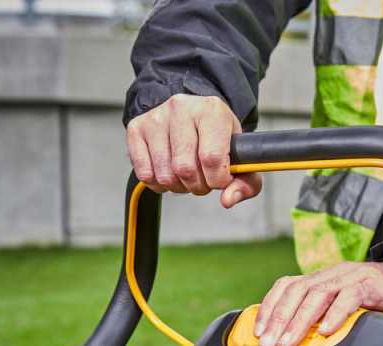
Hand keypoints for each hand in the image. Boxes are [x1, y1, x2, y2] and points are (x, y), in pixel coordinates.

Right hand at [126, 94, 261, 207]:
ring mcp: (156, 117)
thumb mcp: (240, 157)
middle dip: (197, 186)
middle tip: (203, 180)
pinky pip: (145, 173)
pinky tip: (169, 173)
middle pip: (185, 168)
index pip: (211, 158)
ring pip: (164, 174)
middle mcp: (182, 108)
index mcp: (212, 111)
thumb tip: (227, 200)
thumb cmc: (217, 138)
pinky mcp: (137, 128)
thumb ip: (245, 183)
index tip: (220, 179)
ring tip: (187, 176)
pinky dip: (159, 184)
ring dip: (178, 187)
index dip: (217, 180)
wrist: (194, 115)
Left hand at [254, 262, 382, 345]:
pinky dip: (336, 314)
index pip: (287, 286)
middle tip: (269, 343)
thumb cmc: (379, 303)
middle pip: (297, 290)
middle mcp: (333, 274)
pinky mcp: (373, 284)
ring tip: (289, 342)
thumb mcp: (345, 311)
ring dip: (300, 320)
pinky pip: (350, 296)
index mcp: (323, 279)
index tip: (258, 332)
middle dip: (279, 318)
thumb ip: (323, 321)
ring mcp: (352, 277)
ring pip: (318, 293)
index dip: (270, 307)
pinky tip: (327, 331)